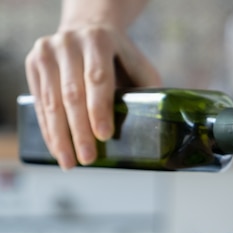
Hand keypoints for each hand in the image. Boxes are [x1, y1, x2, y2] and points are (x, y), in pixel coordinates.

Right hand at [25, 24, 159, 169]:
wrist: (89, 30)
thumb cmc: (122, 59)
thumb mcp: (139, 68)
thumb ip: (147, 92)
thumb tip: (160, 131)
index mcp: (99, 40)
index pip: (98, 78)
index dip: (99, 109)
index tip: (104, 136)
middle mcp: (69, 43)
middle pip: (72, 93)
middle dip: (79, 131)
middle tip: (88, 159)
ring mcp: (47, 51)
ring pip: (51, 101)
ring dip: (60, 136)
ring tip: (69, 163)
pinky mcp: (33, 64)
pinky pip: (39, 103)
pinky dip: (48, 129)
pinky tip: (57, 149)